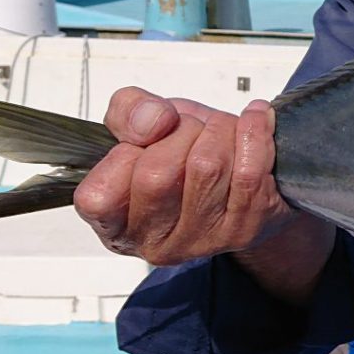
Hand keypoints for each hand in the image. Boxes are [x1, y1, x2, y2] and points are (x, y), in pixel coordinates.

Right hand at [74, 86, 301, 266]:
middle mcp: (153, 241)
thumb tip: (152, 121)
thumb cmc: (182, 152)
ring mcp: (201, 241)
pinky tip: (254, 124)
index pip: (100, 196)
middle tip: (192, 127)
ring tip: (220, 129)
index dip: (127, 152)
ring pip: (206, 168)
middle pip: (157, 176)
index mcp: (113, 221)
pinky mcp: (244, 231)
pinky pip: (249, 174)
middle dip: (181, 131)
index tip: (151, 134)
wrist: (242, 170)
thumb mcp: (142, 124)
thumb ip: (128, 112)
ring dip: (218, 130)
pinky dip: (254, 135)